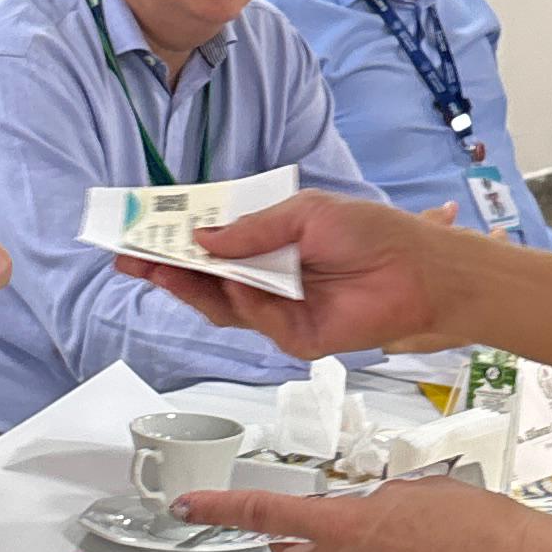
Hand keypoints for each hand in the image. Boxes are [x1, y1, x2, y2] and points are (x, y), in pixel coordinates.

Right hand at [116, 190, 470, 362]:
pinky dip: (246, 302)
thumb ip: (251, 230)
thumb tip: (201, 237)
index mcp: (270, 246)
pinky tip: (238, 283)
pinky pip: (259, 322)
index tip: (138, 235)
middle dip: (167, 270)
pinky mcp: (298, 337)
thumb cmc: (372, 233)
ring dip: (190, 287)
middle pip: (206, 282)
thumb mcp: (304, 213)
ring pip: (222, 306)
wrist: (421, 270)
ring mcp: (281, 311)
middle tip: (131, 257)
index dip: (175, 243)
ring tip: (161, 267)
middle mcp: (270, 280)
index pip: (212, 249)